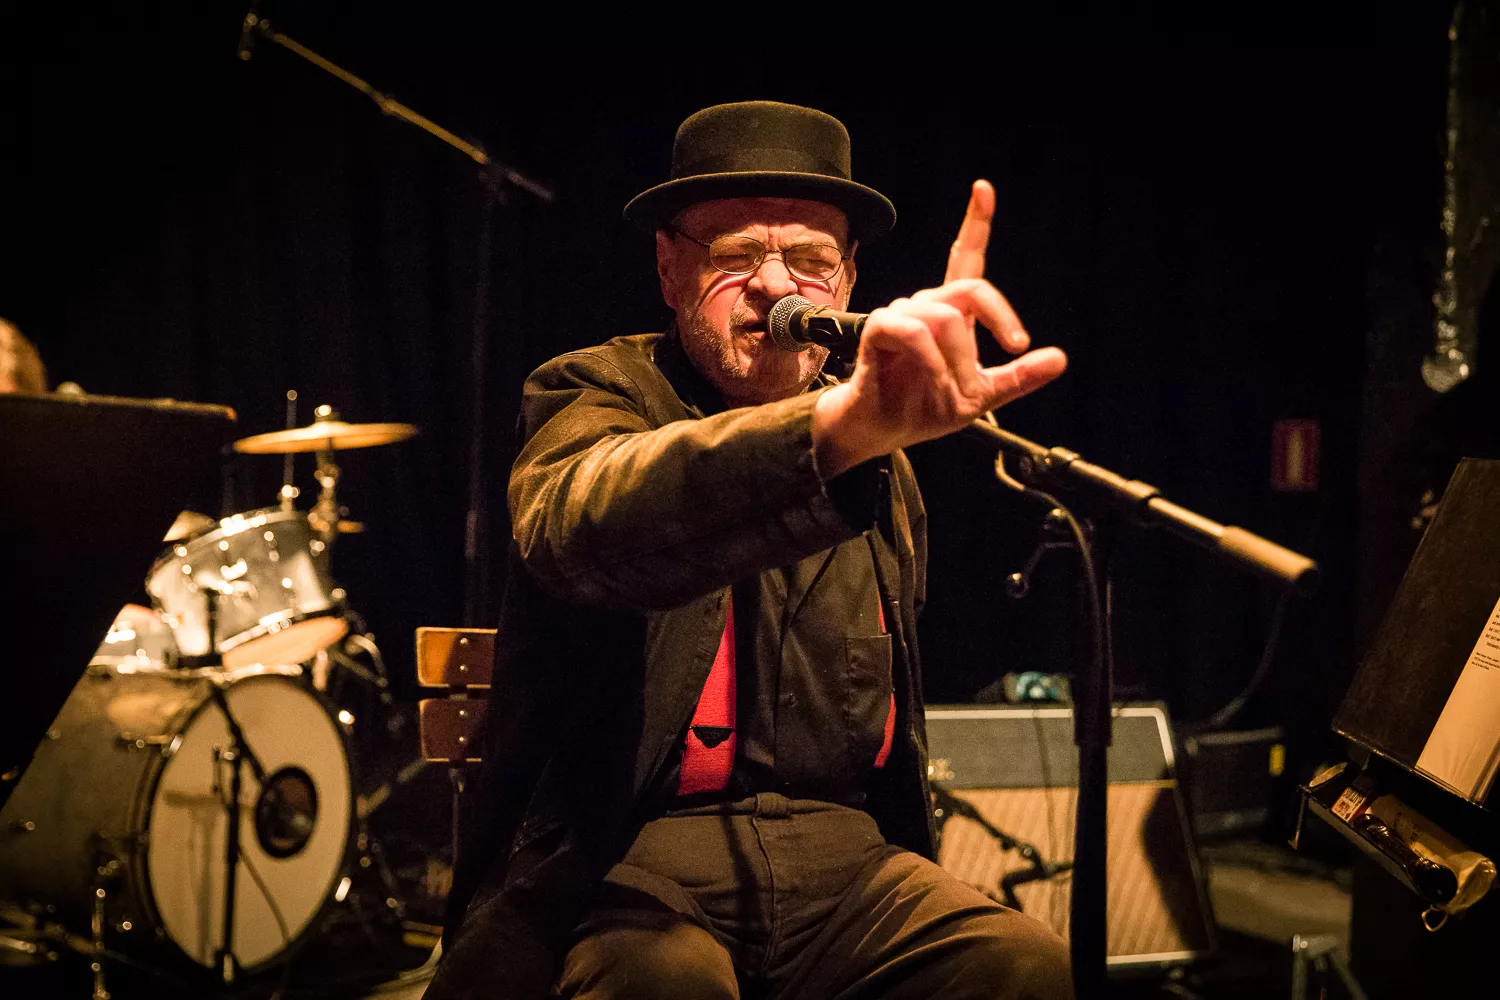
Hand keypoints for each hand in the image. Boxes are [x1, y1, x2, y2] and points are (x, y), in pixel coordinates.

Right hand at [812, 180, 1066, 475]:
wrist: (882, 430)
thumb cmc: (924, 407)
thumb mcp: (983, 395)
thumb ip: (1019, 377)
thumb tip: (1059, 358)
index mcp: (951, 314)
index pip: (965, 259)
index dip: (975, 224)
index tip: (984, 189)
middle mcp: (925, 306)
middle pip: (971, 288)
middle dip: (1000, 317)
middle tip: (1016, 351)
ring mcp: (900, 315)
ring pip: (945, 318)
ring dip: (960, 361)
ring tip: (959, 393)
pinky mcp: (878, 331)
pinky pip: (913, 333)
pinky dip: (932, 361)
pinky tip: (937, 381)